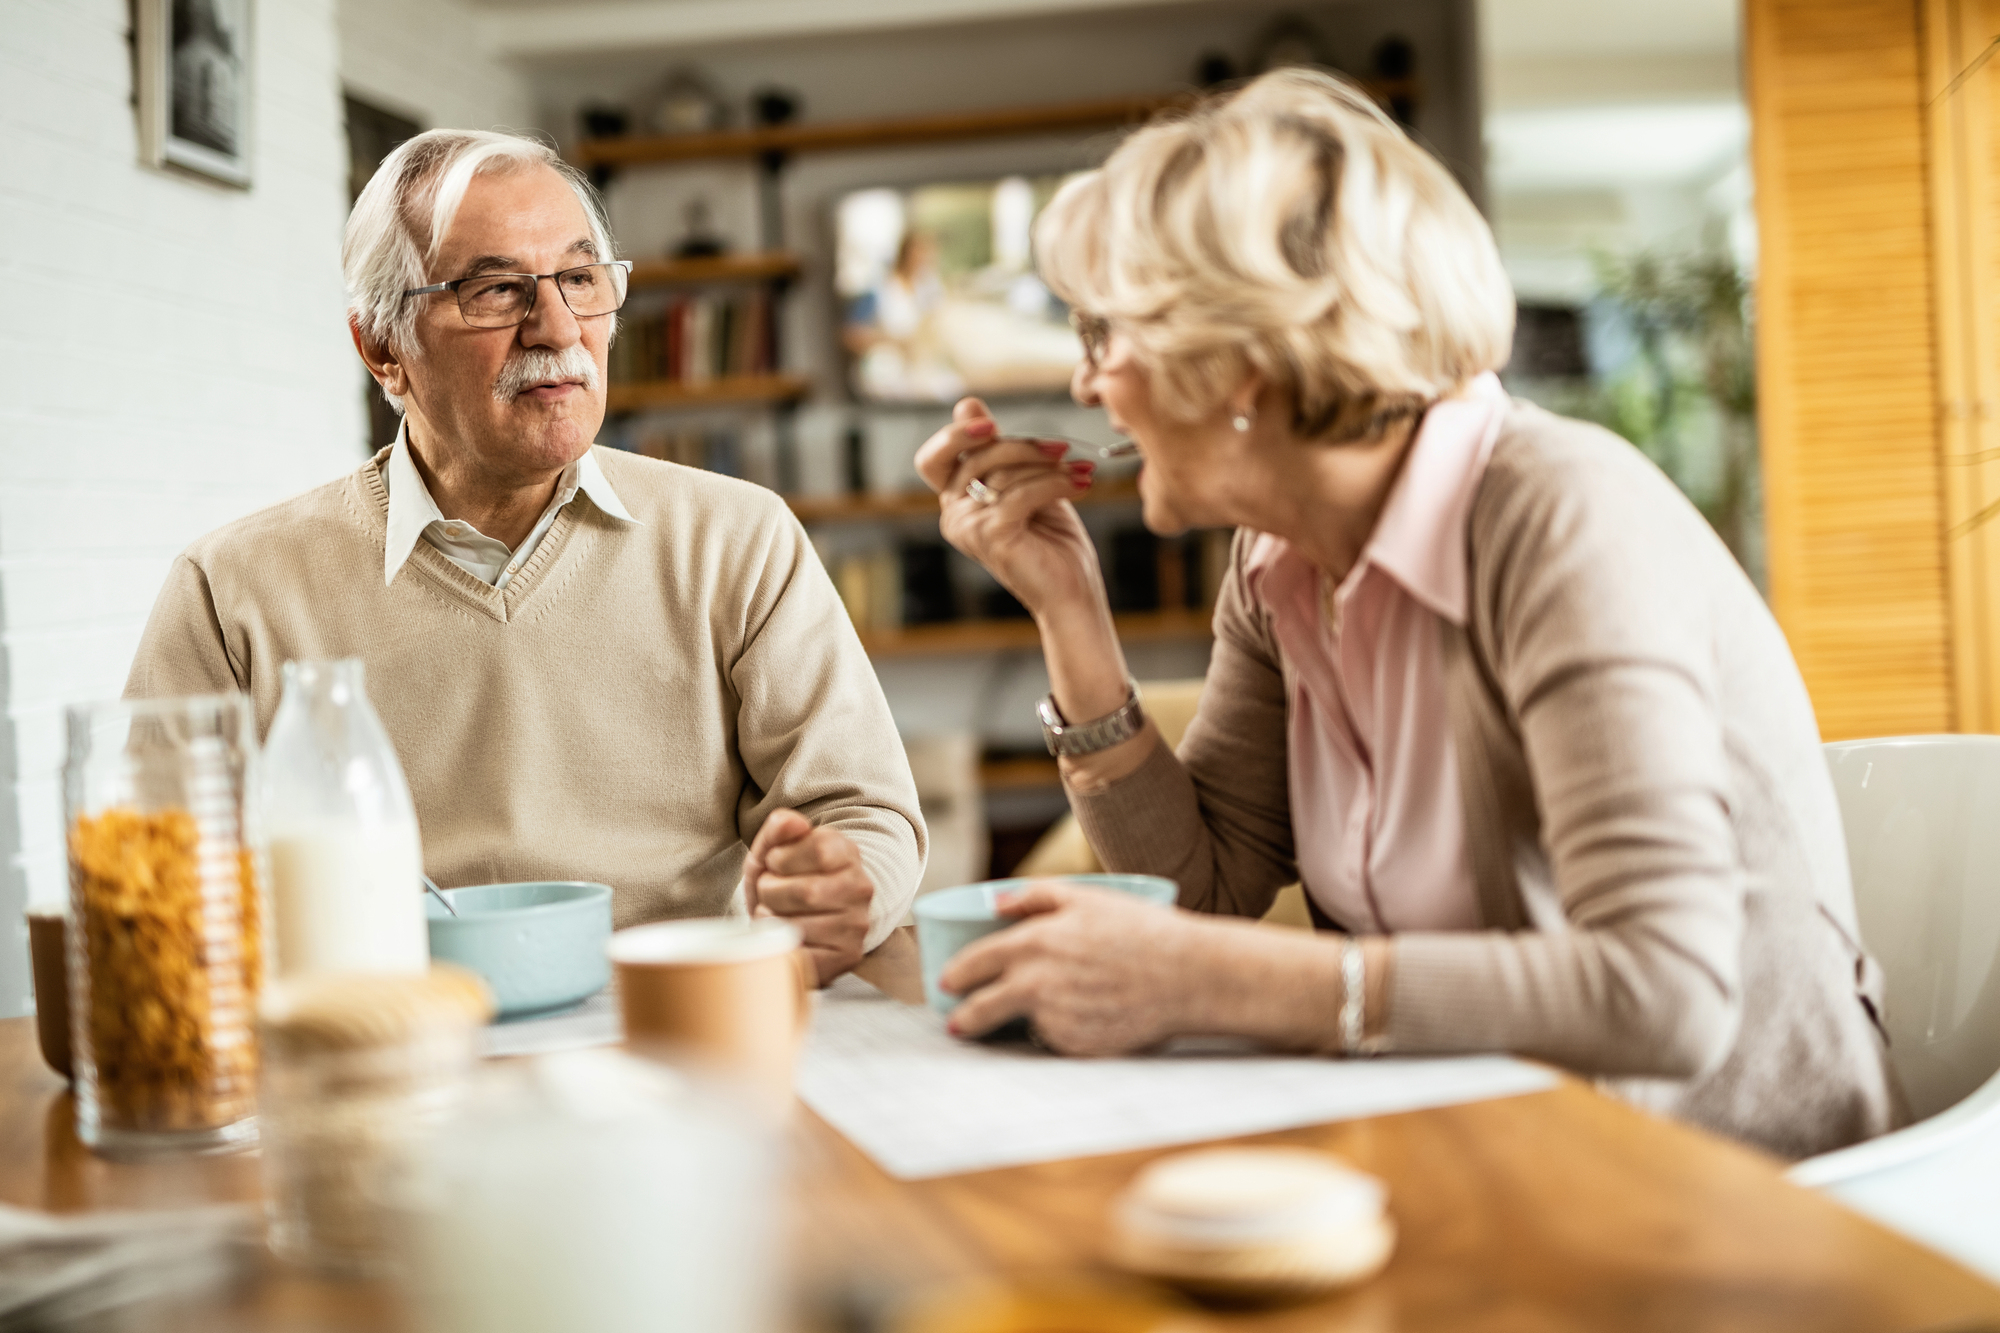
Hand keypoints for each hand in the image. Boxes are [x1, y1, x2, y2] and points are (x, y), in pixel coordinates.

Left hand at [744, 810, 873, 985]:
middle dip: (770, 892)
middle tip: (771, 892)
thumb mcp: (774, 849)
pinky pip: (800, 954)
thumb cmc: (784, 880)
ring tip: (778, 913)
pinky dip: (780, 947)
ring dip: (771, 920)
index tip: (776, 863)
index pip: (819, 849)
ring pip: (798, 925)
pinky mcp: (846, 956)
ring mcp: (857, 926)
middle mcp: (861, 889)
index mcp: (847, 853)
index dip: (782, 858)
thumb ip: (779, 829)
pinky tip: (785, 936)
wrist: (797, 915)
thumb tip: (792, 823)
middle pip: (805, 892)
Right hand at [915, 397, 1107, 621]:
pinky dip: (1056, 484)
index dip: (954, 434)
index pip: (933, 459)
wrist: (1073, 592)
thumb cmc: (1052, 541)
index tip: (992, 424)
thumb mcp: (1026, 483)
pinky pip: (1021, 493)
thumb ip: (999, 450)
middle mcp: (953, 516)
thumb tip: (967, 404)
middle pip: (976, 456)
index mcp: (955, 502)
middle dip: (1023, 447)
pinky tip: (1080, 485)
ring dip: (1049, 467)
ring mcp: (968, 528)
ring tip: (1079, 472)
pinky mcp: (991, 537)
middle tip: (1063, 449)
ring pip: (1003, 473)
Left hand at [937, 882, 1199, 1054]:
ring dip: (1021, 1021)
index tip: (946, 981)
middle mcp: (1038, 983)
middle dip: (965, 1016)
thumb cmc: (1143, 931)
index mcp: (1036, 942)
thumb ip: (1037, 896)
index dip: (956, 973)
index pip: (976, 962)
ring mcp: (1056, 1019)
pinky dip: (1059, 1031)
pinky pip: (1055, 1039)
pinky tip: (1084, 1016)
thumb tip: (996, 903)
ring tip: (1045, 1012)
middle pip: (982, 1007)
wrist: (1189, 978)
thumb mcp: (1090, 898)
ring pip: (1021, 1023)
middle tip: (958, 1022)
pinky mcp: (1076, 1046)